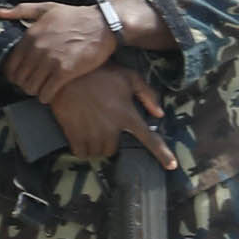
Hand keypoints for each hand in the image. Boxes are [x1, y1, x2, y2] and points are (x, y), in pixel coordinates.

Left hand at [0, 0, 117, 97]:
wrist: (102, 25)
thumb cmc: (75, 16)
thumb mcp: (47, 8)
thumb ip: (21, 10)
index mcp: (31, 35)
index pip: (11, 64)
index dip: (14, 74)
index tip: (21, 76)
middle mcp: (37, 49)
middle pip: (20, 78)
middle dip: (24, 83)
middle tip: (32, 83)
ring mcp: (50, 61)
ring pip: (31, 87)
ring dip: (35, 91)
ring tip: (41, 88)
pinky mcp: (65, 71)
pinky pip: (47, 92)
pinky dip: (46, 96)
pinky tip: (49, 94)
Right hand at [44, 63, 176, 169]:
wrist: (67, 73)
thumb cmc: (101, 72)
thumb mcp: (129, 76)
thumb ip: (147, 94)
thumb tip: (160, 114)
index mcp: (127, 115)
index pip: (149, 139)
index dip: (162, 154)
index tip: (171, 166)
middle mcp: (111, 128)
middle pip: (113, 150)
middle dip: (109, 141)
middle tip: (102, 125)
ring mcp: (92, 133)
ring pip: (97, 152)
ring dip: (95, 145)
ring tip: (90, 128)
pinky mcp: (74, 134)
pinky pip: (81, 153)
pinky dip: (81, 148)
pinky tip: (79, 135)